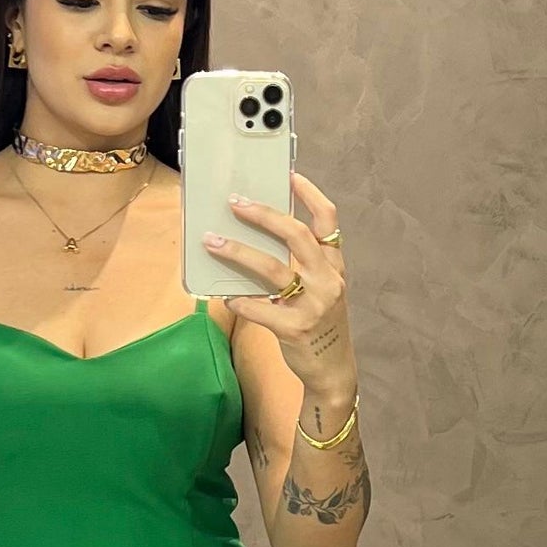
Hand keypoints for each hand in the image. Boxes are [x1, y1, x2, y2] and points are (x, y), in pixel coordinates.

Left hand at [202, 167, 350, 393]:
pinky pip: (261, 308)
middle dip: (263, 215)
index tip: (288, 175)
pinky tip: (225, 297)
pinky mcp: (296, 329)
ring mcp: (314, 305)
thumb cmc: (320, 323)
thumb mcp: (321, 289)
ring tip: (212, 241)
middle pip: (297, 236)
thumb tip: (256, 237)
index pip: (328, 221)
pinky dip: (240, 301)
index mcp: (335, 266)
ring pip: (273, 269)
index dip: (310, 195)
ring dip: (238, 251)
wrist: (334, 370)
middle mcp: (329, 280)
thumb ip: (300, 265)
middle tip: (235, 202)